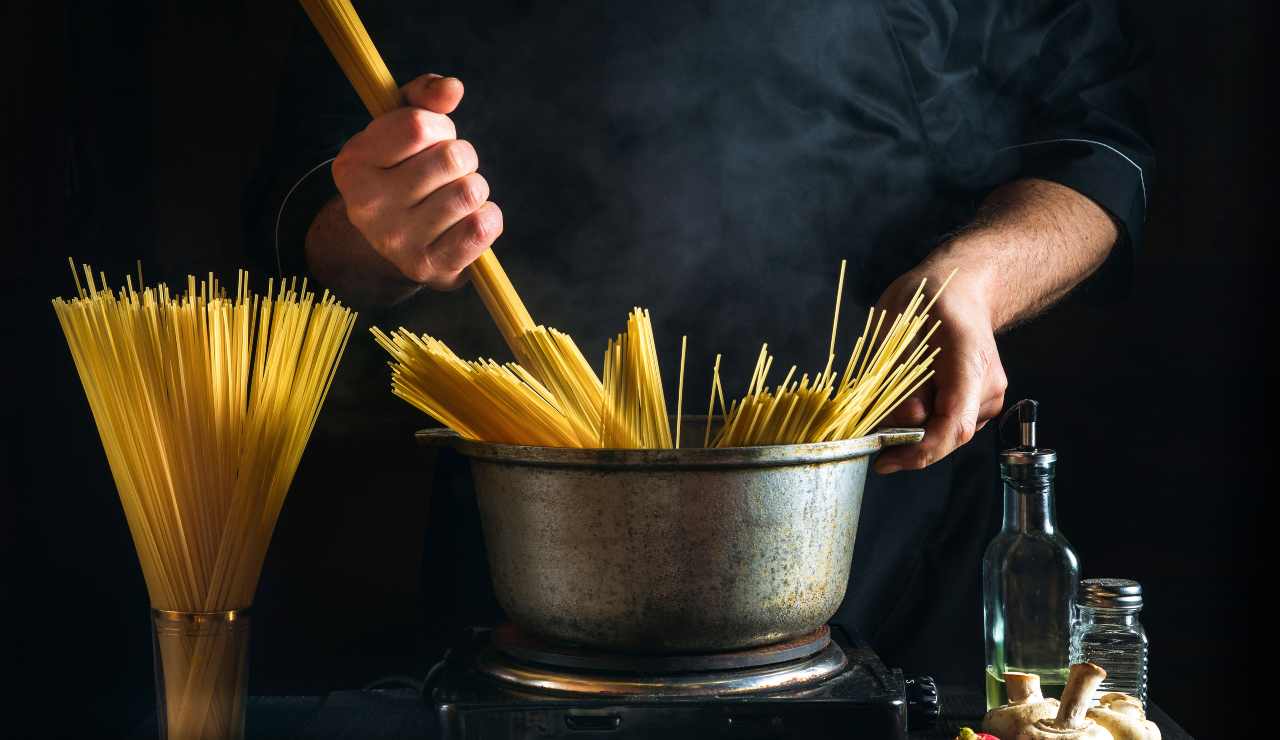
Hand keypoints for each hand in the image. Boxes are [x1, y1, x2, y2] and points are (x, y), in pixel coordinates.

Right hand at [329, 74, 502, 289]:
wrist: (396, 245)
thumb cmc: (404, 173)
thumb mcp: (401, 128)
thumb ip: (423, 98)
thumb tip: (452, 88)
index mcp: (353, 164)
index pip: (418, 125)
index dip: (439, 127)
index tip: (431, 141)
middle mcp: (368, 205)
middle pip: (452, 157)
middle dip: (462, 158)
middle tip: (446, 174)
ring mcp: (397, 241)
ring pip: (470, 191)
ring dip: (475, 189)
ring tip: (455, 198)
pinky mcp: (428, 267)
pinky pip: (481, 228)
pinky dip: (489, 218)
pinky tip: (471, 220)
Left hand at [872, 263, 1007, 473]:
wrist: (961, 291)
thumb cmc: (926, 300)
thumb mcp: (899, 327)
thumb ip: (900, 375)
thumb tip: (905, 420)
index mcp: (970, 361)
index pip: (954, 424)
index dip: (921, 451)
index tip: (886, 461)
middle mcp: (987, 385)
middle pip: (947, 434)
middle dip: (908, 438)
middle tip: (874, 428)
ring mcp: (988, 396)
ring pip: (945, 431)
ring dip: (913, 427)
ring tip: (894, 396)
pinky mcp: (980, 404)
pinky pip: (946, 423)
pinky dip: (922, 421)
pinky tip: (911, 396)